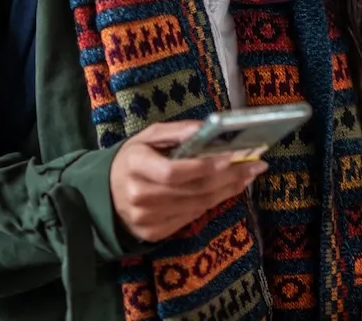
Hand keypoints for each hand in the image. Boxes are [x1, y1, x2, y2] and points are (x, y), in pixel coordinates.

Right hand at [108, 120, 267, 242]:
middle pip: (193, 190)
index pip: (174, 171)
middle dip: (229, 177)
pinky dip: (213, 202)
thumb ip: (176, 131)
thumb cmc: (133, 159)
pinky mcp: (154, 233)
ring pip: (197, 206)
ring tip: (248, 175)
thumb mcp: (148, 137)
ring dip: (228, 190)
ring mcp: (146, 219)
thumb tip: (206, 129)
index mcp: (135, 165)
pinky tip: (227, 189)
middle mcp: (139, 196)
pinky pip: (192, 217)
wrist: (105, 195)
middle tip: (255, 165)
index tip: (233, 156)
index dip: (205, 166)